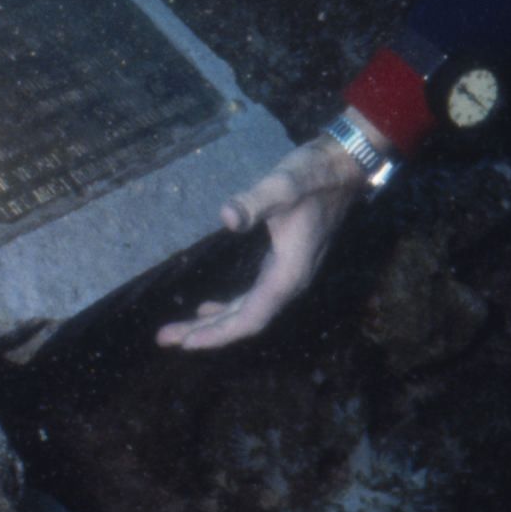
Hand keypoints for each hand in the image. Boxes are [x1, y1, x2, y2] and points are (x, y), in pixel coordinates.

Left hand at [156, 135, 365, 351]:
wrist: (344, 168)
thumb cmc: (313, 176)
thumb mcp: (283, 186)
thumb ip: (254, 202)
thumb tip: (227, 216)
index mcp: (289, 274)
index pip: (250, 318)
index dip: (219, 333)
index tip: (187, 343)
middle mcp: (290, 282)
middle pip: (245, 320)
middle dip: (207, 332)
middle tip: (167, 338)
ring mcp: (288, 275)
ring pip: (249, 311)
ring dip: (215, 322)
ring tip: (181, 331)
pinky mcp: (284, 265)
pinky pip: (255, 299)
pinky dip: (230, 308)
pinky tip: (209, 308)